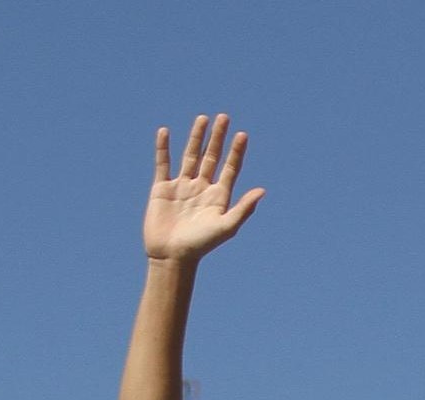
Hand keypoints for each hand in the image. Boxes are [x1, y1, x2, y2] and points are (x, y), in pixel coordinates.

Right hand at [144, 114, 263, 263]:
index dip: (236, 151)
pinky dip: (163, 148)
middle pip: (211, 156)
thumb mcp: (226, 226)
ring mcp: (182, 186)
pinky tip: (165, 131)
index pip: (230, 168)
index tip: (242, 134)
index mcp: (219, 196)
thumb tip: (263, 190)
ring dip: (196, 137)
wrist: (172, 256)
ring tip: (202, 118)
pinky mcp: (162, 188)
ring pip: (190, 156)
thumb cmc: (201, 245)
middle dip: (218, 138)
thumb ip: (244, 208)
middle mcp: (202, 188)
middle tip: (224, 117)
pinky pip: (163, 164)